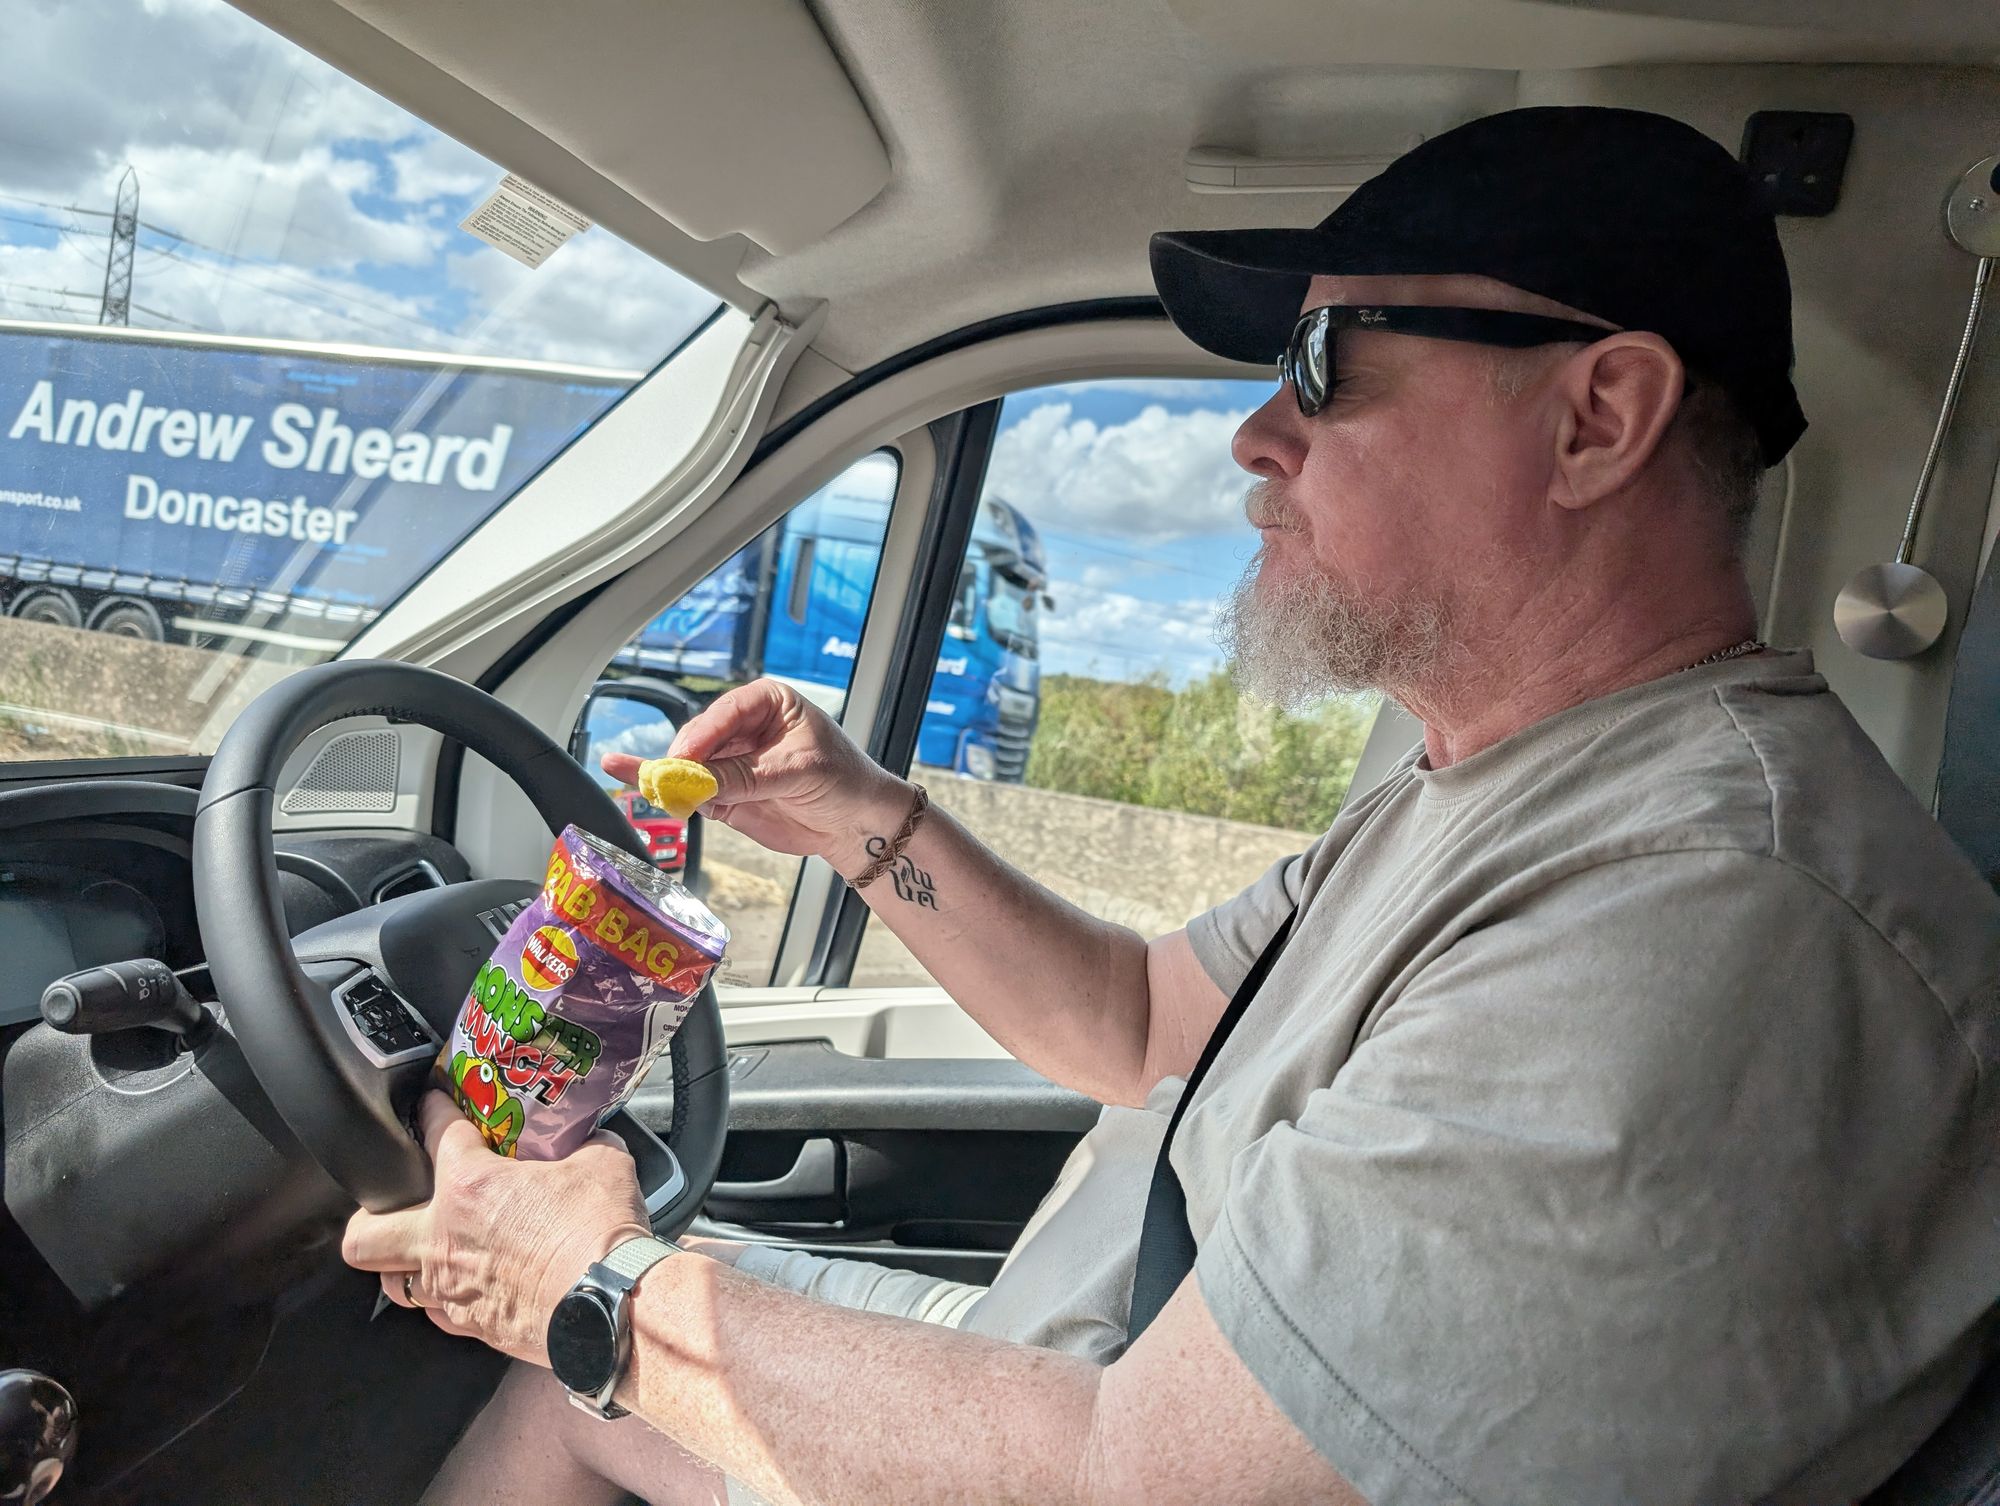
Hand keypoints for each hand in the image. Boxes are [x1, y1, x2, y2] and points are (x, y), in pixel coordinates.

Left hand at [342, 1091, 651, 1364]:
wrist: (612, 1306)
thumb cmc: (600, 1234)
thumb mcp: (601, 1163)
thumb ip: (583, 1145)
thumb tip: (589, 1138)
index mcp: (470, 1185)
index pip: (434, 1131)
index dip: (432, 1108)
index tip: (433, 1102)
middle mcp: (444, 1239)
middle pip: (365, 1234)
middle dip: (372, 1215)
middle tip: (397, 1202)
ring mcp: (452, 1289)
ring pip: (392, 1283)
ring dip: (404, 1265)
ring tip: (428, 1250)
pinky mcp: (472, 1328)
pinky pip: (439, 1313)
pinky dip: (448, 1298)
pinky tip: (471, 1285)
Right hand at [601, 678, 910, 877]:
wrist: (858, 823)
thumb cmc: (844, 781)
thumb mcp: (798, 773)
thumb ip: (745, 777)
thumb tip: (696, 781)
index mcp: (768, 702)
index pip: (725, 712)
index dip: (702, 735)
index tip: (684, 757)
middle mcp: (744, 727)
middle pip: (699, 739)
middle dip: (683, 761)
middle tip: (668, 782)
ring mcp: (732, 761)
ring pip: (689, 766)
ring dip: (670, 779)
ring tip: (652, 788)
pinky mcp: (725, 793)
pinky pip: (692, 791)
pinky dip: (669, 792)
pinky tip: (632, 779)